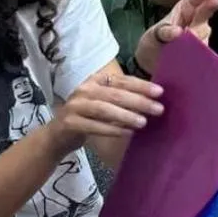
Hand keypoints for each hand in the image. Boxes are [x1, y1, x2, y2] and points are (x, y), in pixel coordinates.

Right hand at [46, 71, 163, 154]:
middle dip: (139, 101)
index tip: (160, 92)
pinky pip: (94, 126)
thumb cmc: (88, 117)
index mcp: (95, 80)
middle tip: (158, 109)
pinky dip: (112, 129)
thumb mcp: (105, 104)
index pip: (122, 80)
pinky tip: (127, 133)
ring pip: (104, 109)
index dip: (141, 86)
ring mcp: (75, 106)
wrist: (57, 136)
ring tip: (143, 122)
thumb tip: (154, 100)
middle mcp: (84, 89)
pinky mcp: (69, 122)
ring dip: (126, 115)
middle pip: (115, 94)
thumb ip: (123, 99)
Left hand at [135, 0, 217, 77]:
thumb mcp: (154, 34)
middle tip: (216, 1)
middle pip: (205, 12)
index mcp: (183, 11)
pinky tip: (191, 53)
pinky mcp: (200, 53)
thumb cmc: (154, 42)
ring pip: (203, 33)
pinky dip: (197, 51)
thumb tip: (178, 32)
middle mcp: (195, 22)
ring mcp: (199, 37)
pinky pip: (202, 51)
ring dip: (197, 34)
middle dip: (210, 6)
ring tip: (188, 36)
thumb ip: (165, 32)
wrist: (151, 64)